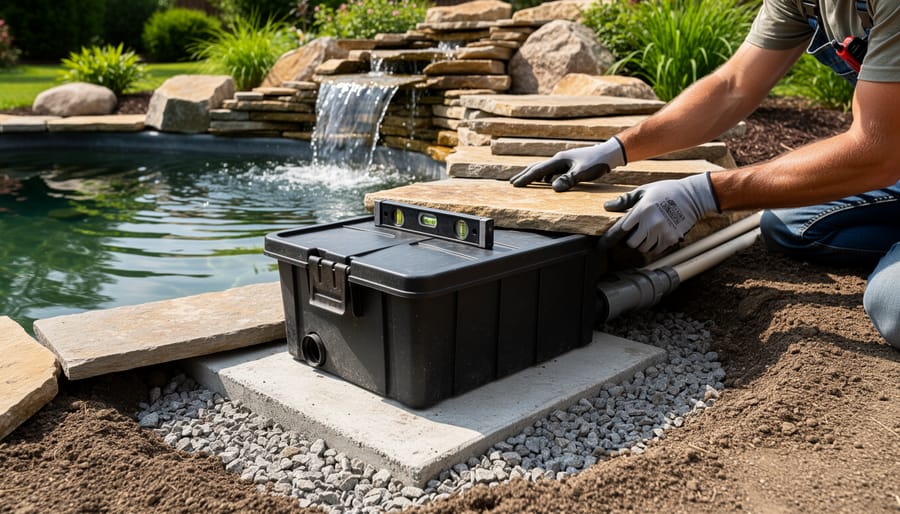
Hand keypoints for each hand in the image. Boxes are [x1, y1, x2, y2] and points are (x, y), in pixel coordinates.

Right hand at [510, 137, 625, 191]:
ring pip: (544, 169)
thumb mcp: (582, 173)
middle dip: (525, 175)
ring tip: (525, 181)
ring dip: (534, 175)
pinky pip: (553, 171)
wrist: (609, 153)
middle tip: (513, 182)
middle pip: (537, 167)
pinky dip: (545, 176)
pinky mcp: (570, 164)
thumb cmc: (597, 162)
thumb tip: (553, 187)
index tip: (514, 184)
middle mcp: (559, 159)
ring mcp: (564, 161)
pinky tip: (547, 182)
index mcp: (559, 160)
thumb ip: (568, 180)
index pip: (538, 170)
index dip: (526, 178)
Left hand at [602, 172, 719, 254]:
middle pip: (632, 243)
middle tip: (636, 232)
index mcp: (642, 209)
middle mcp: (651, 222)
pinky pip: (656, 250)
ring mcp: (662, 232)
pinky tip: (657, 236)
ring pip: (644, 248)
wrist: (693, 196)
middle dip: (631, 240)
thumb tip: (607, 206)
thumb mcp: (644, 190)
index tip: (605, 243)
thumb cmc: (667, 191)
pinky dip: (654, 246)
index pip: (621, 229)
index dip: (612, 237)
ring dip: (642, 243)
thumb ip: (625, 200)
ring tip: (648, 232)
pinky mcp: (672, 238)